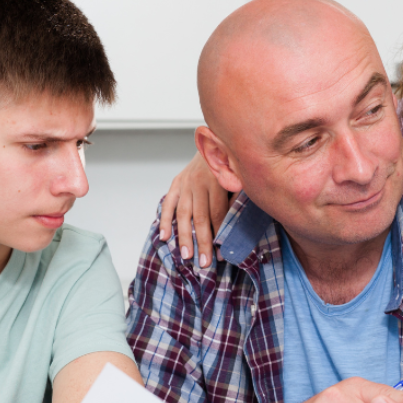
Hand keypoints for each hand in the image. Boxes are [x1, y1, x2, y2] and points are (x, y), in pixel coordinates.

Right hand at [157, 150, 232, 267]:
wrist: (213, 139)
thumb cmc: (230, 163)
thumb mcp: (238, 176)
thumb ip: (237, 196)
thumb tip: (237, 224)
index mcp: (217, 180)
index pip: (217, 213)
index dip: (218, 235)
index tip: (220, 254)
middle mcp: (199, 182)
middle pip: (200, 217)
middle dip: (202, 242)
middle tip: (204, 263)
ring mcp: (185, 183)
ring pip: (183, 214)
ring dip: (183, 236)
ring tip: (185, 255)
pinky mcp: (176, 183)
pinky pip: (168, 204)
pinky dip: (165, 220)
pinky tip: (164, 236)